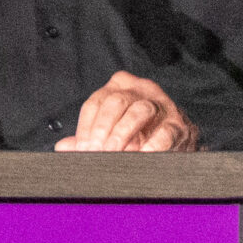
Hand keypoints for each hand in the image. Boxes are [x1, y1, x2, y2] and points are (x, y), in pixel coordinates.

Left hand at [54, 72, 199, 153]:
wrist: (178, 138)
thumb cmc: (141, 130)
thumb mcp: (111, 129)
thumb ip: (89, 135)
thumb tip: (63, 147)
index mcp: (119, 87)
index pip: (95, 102)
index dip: (85, 127)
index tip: (82, 148)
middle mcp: (140, 91)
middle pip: (115, 102)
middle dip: (102, 129)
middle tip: (96, 151)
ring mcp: (161, 105)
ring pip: (139, 111)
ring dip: (123, 134)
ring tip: (115, 153)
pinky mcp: (178, 124)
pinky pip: (164, 132)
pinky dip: (151, 145)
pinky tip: (141, 155)